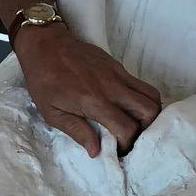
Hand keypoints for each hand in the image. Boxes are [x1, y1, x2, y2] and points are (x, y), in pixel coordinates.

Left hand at [15, 25, 161, 157]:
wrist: (45, 44)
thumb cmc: (43, 80)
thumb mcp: (52, 113)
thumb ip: (77, 131)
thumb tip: (96, 151)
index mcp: (94, 102)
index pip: (127, 128)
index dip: (127, 144)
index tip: (117, 149)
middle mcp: (112, 87)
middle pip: (150, 110)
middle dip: (147, 129)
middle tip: (133, 136)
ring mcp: (118, 73)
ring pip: (152, 94)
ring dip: (149, 112)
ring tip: (135, 122)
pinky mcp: (118, 65)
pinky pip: (140, 84)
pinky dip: (141, 98)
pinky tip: (127, 106)